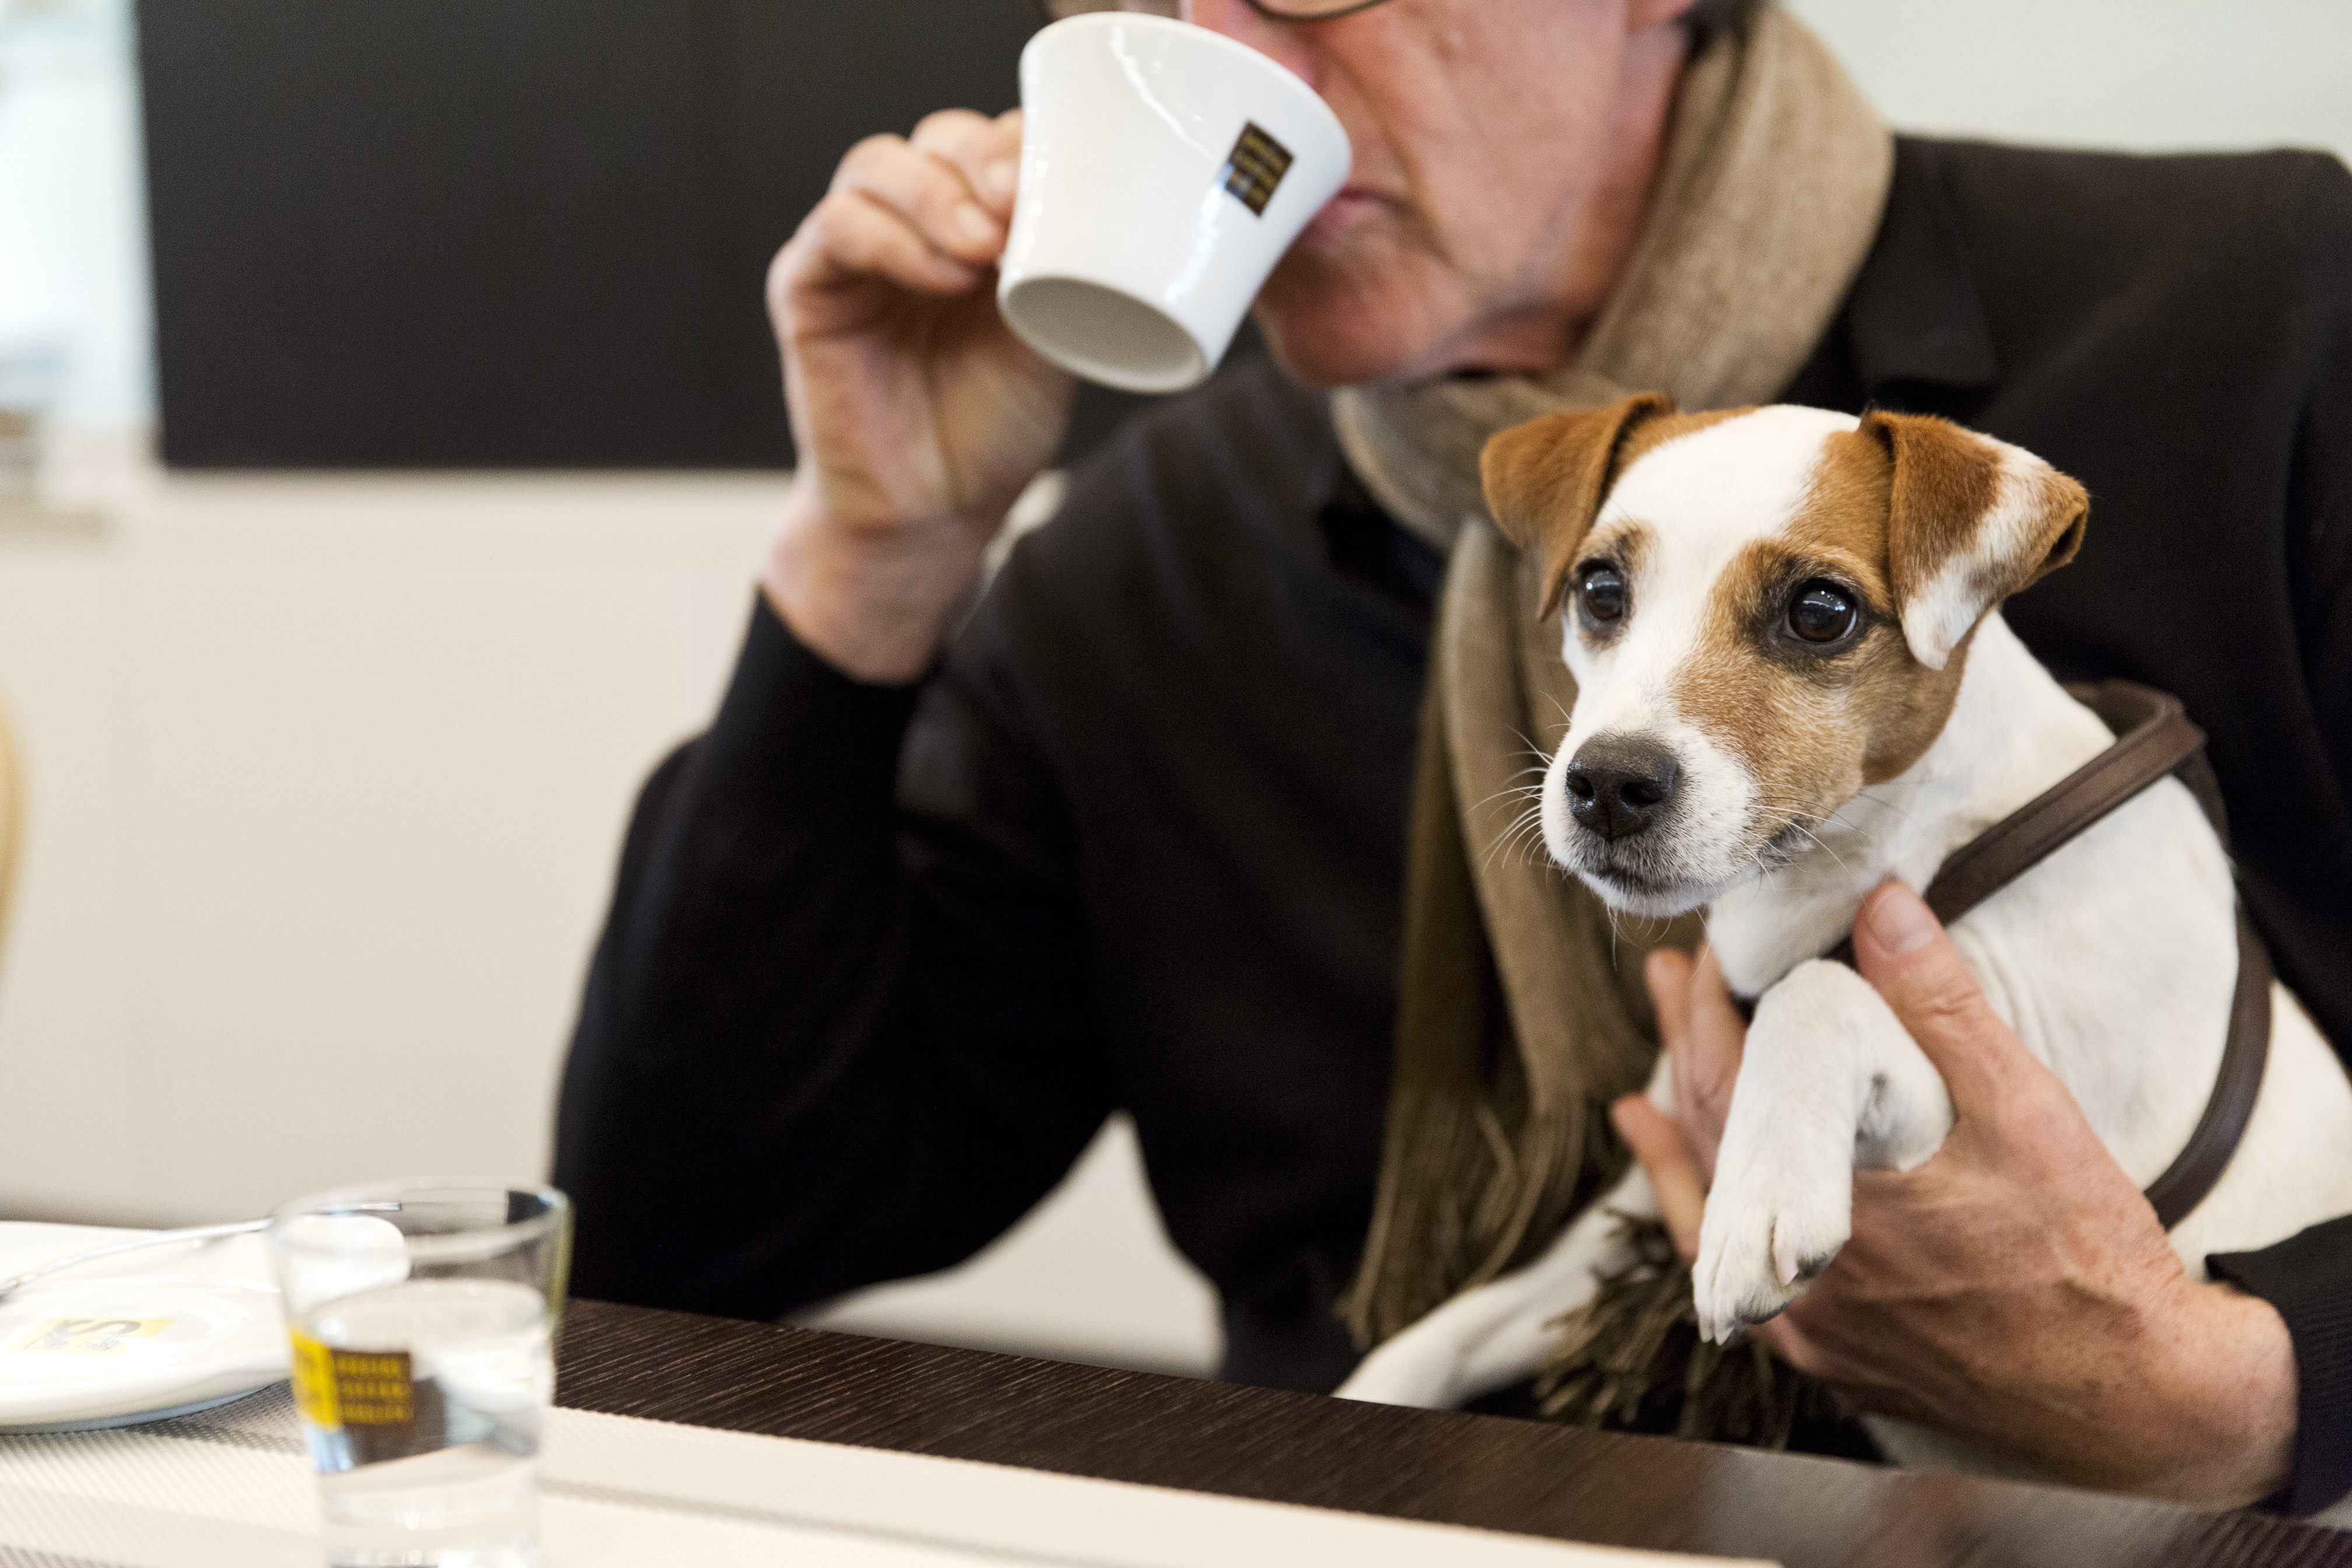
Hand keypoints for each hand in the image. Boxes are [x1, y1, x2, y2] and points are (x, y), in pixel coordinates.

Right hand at [763, 108, 1076, 682]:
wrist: (938, 511)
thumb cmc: (995, 425)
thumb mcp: (1054, 338)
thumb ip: (1067, 270)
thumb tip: (1099, 203)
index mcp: (975, 223)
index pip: (991, 143)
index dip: (1023, 142)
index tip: (1067, 177)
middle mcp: (912, 224)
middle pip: (935, 139)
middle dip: (981, 158)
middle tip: (1018, 203)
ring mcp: (856, 252)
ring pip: (876, 166)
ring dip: (935, 194)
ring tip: (984, 249)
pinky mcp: (808, 289)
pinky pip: (834, 230)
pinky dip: (888, 238)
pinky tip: (941, 274)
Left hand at [1613, 883, 2296, 1508]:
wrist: (2137, 1395)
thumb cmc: (2087, 1254)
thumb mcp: (2023, 1110)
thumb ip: (1942, 1006)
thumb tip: (1882, 907)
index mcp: (1831, 1201)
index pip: (1726, 1086)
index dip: (1704, 1016)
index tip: (1699, 960)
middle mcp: (1799, 1273)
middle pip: (1708, 1145)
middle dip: (1685, 1057)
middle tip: (1668, 988)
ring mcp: (1810, 1326)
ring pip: (1712, 1227)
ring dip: (1679, 1150)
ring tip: (1639, 1102)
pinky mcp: (1835, 1360)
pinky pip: (1745, 1292)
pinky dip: (1715, 1240)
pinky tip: (1701, 1217)